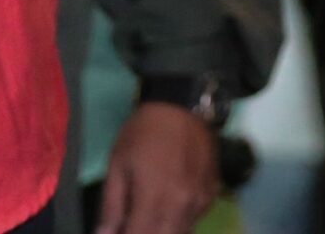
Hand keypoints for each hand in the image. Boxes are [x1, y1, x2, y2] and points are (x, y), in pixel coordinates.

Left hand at [96, 101, 219, 233]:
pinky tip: (169, 205)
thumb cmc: (144, 132)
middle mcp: (182, 206)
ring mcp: (201, 200)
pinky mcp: (212, 192)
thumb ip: (112, 205)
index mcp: (155, 199)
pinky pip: (195, 219)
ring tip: (148, 216)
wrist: (182, 103)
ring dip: (163, 230)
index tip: (118, 230)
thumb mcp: (117, 164)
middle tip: (133, 223)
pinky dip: (180, 220)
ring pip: (182, 232)